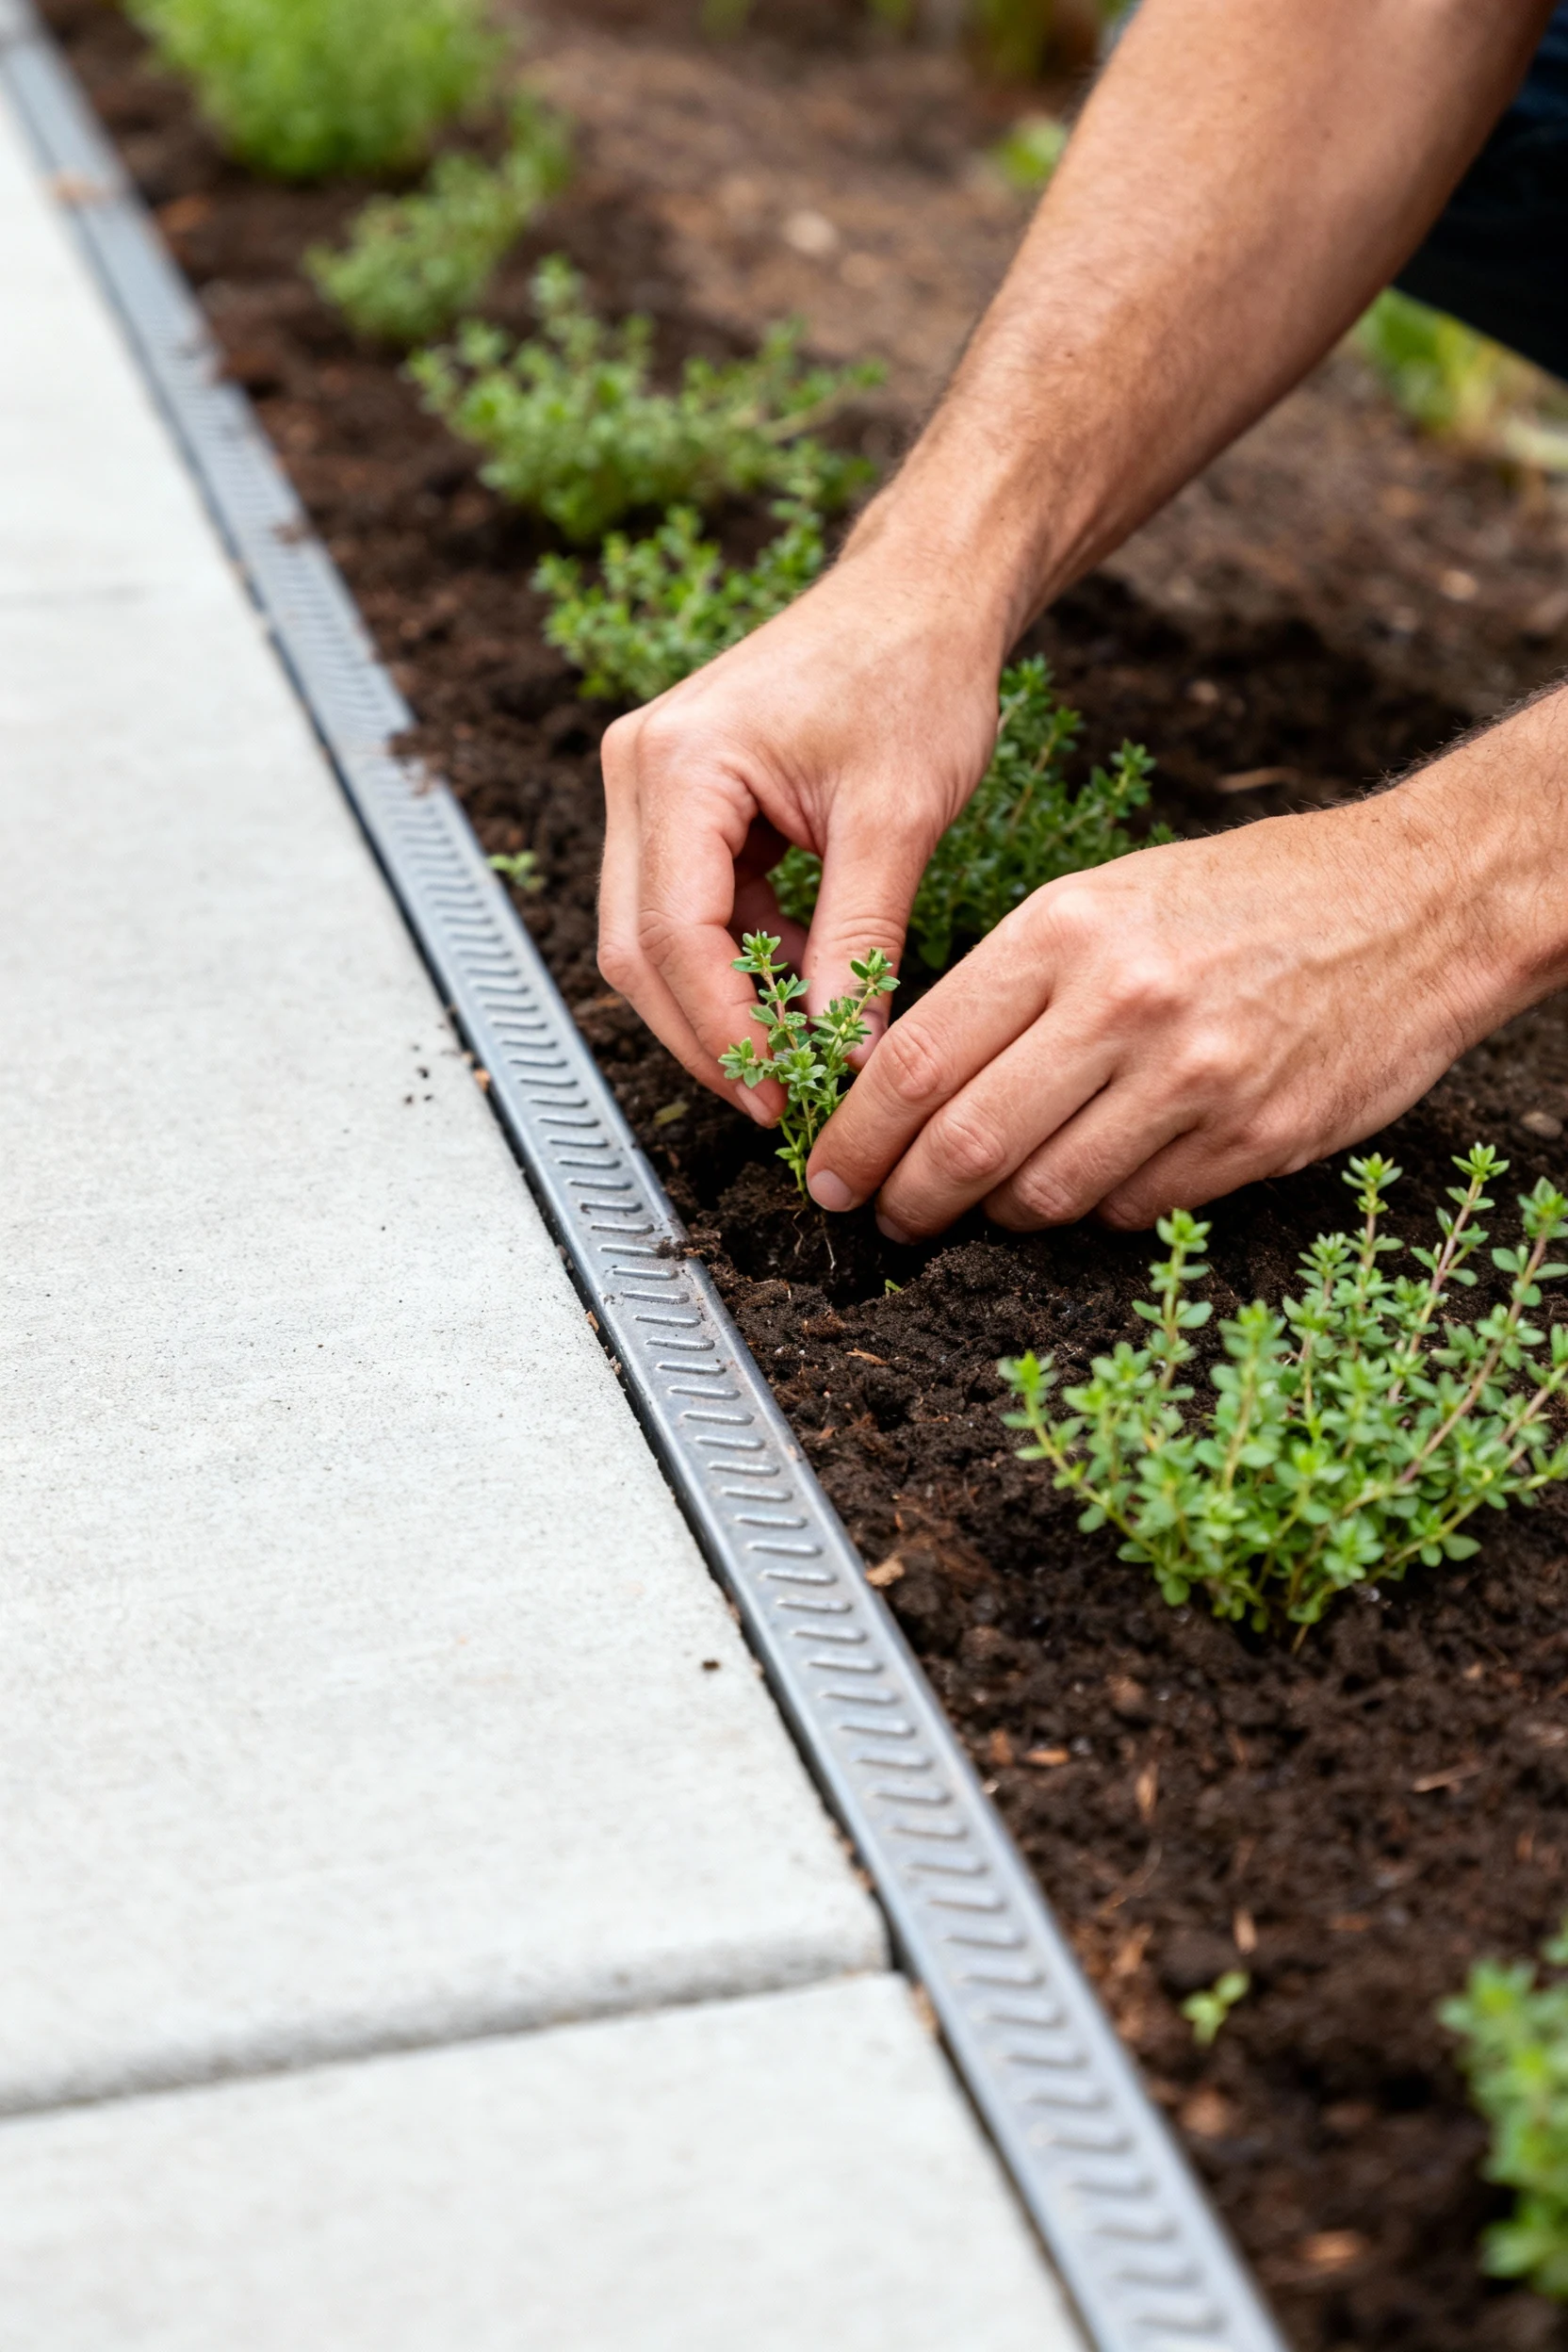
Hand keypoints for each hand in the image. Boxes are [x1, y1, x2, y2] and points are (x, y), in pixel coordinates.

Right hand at [597, 544, 1004, 1121]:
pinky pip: (689, 907)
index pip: (671, 935)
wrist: (920, 596)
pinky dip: (740, 960)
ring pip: (654, 937)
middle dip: (706, 1033)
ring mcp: (651, 784)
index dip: (720, 1029)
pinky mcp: (682, 801)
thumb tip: (845, 1054)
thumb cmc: (914, 674)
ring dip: (722, 1002)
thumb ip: (860, 944)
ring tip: (801, 1048)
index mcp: (680, 765)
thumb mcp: (897, 821)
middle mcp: (640, 769)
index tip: (775, 1095)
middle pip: (638, 947)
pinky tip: (803, 982)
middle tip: (775, 1098)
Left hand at [806, 769, 1552, 1234]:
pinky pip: (1133, 1210)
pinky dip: (1094, 1213)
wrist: (1414, 903)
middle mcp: (1121, 1004)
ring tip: (988, 1203)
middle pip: (964, 1142)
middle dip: (905, 1198)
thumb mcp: (1109, 897)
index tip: (828, 1168)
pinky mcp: (1250, 1139)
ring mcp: (1191, 1079)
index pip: (918, 1059)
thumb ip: (1013, 981)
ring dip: (998, 1214)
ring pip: (1044, 1193)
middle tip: (885, 1216)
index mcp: (1066, 930)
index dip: (856, 1133)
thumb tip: (911, 1079)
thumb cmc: (1248, 896)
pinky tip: (1093, 1184)